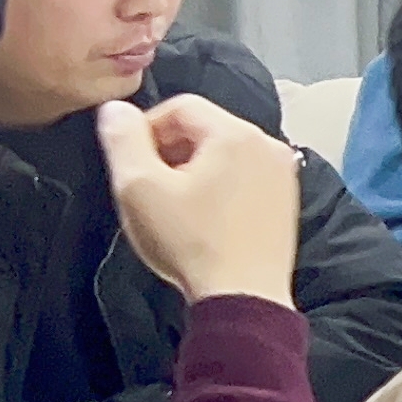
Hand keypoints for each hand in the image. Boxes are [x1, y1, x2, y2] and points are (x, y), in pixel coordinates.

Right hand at [95, 97, 298, 303]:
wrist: (242, 295)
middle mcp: (268, 144)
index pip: (181, 106)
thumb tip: (116, 109)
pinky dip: (219, 187)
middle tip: (149, 186)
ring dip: (193, 170)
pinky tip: (202, 219)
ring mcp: (282, 173)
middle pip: (206, 128)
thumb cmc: (190, 242)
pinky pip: (244, 177)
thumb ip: (123, 141)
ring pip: (224, 153)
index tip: (130, 161)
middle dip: (170, 150)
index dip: (146, 128)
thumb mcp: (139, 188)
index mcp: (236, 133)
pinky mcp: (285, 200)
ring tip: (173, 206)